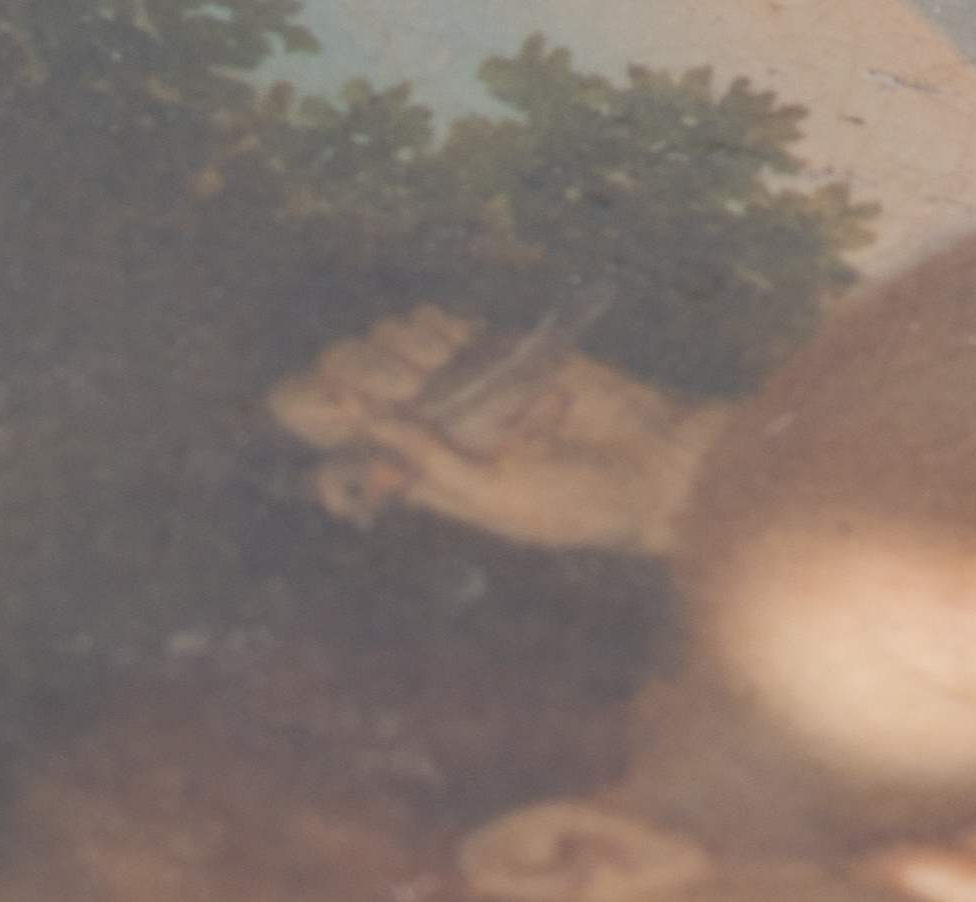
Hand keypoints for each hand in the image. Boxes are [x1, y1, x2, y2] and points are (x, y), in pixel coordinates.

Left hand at [266, 309, 713, 557]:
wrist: (654, 461)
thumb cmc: (576, 502)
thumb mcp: (495, 497)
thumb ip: (431, 461)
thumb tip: (369, 422)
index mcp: (426, 480)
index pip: (349, 457)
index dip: (323, 431)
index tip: (321, 414)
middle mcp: (438, 433)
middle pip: (364, 386)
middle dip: (356, 376)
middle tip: (385, 384)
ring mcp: (468, 387)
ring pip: (398, 348)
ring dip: (395, 348)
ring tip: (429, 368)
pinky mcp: (502, 352)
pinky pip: (445, 326)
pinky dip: (432, 325)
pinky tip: (439, 334)